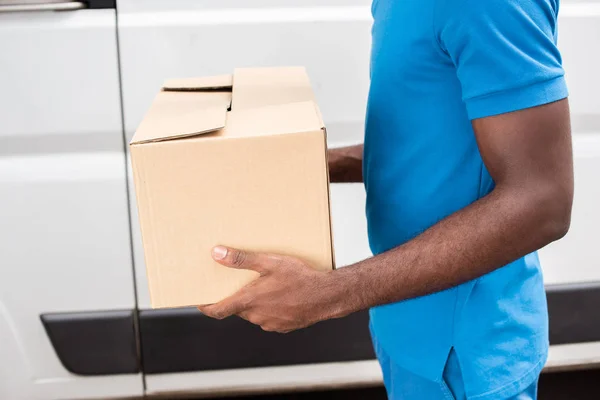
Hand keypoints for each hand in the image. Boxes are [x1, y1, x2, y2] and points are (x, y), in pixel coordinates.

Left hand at [198, 246, 344, 332]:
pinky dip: (270, 308)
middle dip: (238, 297)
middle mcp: (257, 316)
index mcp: (249, 300)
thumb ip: (241, 259)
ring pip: (254, 313)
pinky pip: (269, 318)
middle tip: (244, 282)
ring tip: (269, 286)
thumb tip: (217, 254)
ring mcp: (270, 323)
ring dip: (256, 303)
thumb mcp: (269, 262)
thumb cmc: (300, 277)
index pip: (218, 311)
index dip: (206, 307)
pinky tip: (282, 296)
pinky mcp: (283, 327)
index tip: (200, 301)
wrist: (327, 295)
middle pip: (238, 309)